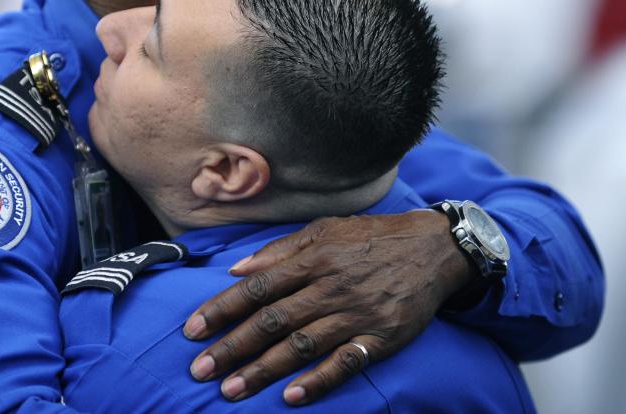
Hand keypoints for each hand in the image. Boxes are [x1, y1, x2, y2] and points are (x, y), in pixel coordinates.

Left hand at [183, 209, 475, 404]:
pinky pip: (345, 363)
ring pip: (301, 345)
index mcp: (312, 258)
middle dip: (232, 347)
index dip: (222, 309)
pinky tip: (291, 396)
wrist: (433, 248)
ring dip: (263, 369)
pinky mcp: (381, 337)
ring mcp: (355, 313)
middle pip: (272, 320)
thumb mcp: (324, 229)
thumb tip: (237, 269)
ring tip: (231, 390)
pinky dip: (318, 381)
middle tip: (199, 370)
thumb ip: (280, 249)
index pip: (257, 287)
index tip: (192, 330)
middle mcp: (329, 286)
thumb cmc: (371, 237)